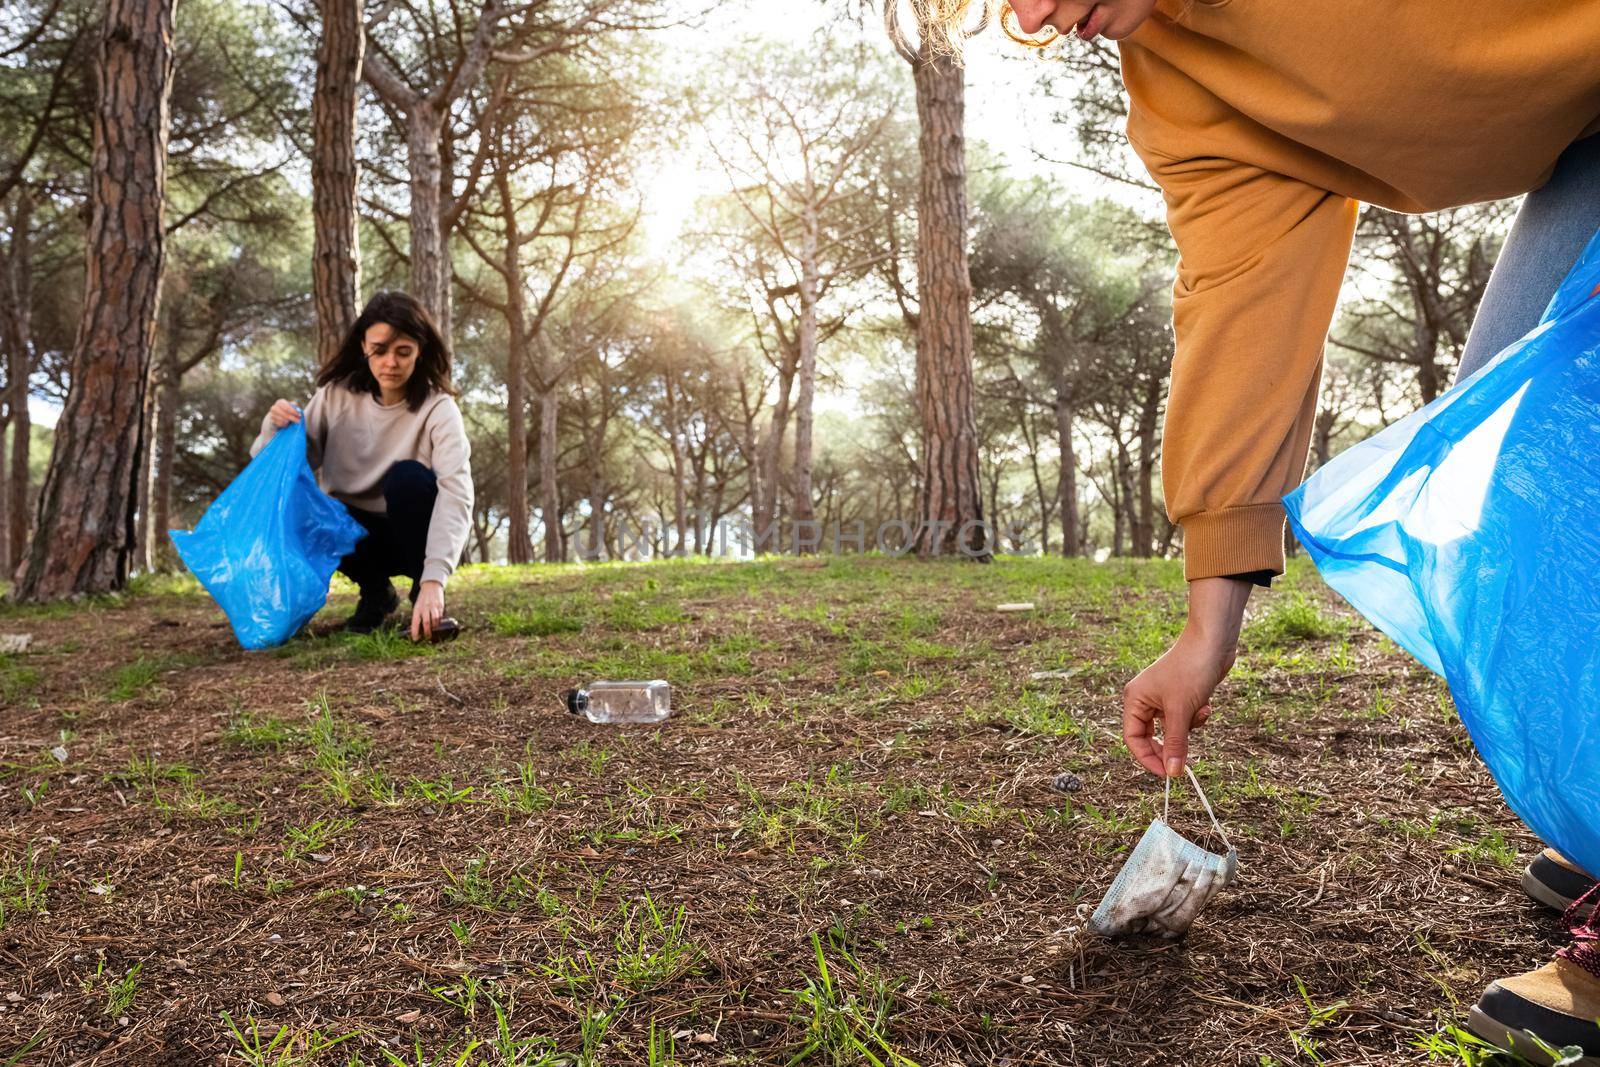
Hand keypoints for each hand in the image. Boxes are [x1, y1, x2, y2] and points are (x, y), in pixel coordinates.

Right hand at [268, 398, 301, 427]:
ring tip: (293, 422)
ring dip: (289, 422)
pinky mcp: (271, 421)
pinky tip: (287, 424)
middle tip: (299, 421)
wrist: (277, 417)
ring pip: (282, 419)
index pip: (287, 407)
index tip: (300, 415)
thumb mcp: (291, 406)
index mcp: (280, 402)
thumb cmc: (287, 410)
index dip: (294, 411)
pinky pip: (279, 424)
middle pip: (285, 414)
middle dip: (293, 418)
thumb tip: (298, 409)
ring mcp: (272, 414)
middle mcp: (274, 407)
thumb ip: (295, 406)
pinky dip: (284, 424)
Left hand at [410, 580, 444, 641]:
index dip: (415, 631)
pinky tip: (438, 623)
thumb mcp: (417, 605)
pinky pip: (440, 616)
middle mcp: (424, 607)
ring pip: (434, 620)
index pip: (415, 622)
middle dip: (427, 632)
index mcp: (417, 608)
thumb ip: (418, 615)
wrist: (431, 586)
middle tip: (427, 636)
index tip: (415, 639)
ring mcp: (433, 606)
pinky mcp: (440, 605)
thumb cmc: (423, 598)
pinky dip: (439, 621)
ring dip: (434, 627)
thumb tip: (416, 629)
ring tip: (434, 630)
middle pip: (425, 623)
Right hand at [1122, 577, 1252, 776]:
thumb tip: (1173, 774)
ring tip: (1201, 712)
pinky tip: (1206, 705)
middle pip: (1152, 737)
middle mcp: (1145, 700)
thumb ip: (1175, 744)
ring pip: (1173, 729)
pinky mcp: (1182, 696)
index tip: (1168, 774)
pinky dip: (1197, 717)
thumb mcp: (1181, 711)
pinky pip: (1186, 719)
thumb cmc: (1191, 669)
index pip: (1133, 739)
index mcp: (1135, 700)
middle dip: (1172, 745)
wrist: (1213, 642)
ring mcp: (1164, 698)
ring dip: (1190, 727)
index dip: (1148, 758)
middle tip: (1185, 761)